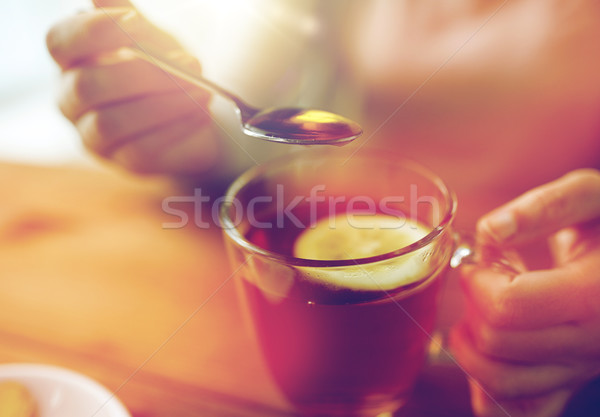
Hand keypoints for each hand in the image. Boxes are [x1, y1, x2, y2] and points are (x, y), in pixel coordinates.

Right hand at [46, 0, 220, 174]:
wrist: (194, 111)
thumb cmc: (164, 70)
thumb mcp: (152, 38)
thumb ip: (129, 20)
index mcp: (72, 60)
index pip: (60, 42)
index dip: (94, 30)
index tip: (135, 20)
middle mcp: (72, 100)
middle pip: (88, 86)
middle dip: (142, 73)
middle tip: (189, 63)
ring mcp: (94, 136)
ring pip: (112, 123)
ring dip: (163, 105)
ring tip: (202, 92)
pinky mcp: (123, 162)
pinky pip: (142, 150)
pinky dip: (175, 129)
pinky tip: (200, 115)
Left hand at [450, 169, 599, 416]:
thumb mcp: (590, 197)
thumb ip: (542, 208)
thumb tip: (490, 231)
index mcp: (595, 294)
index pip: (507, 307)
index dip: (476, 281)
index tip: (480, 263)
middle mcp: (593, 342)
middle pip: (497, 343)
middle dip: (472, 307)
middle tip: (483, 281)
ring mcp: (583, 368)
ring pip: (502, 384)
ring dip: (471, 347)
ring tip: (480, 311)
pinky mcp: (574, 380)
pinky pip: (524, 409)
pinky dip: (491, 390)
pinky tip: (490, 354)